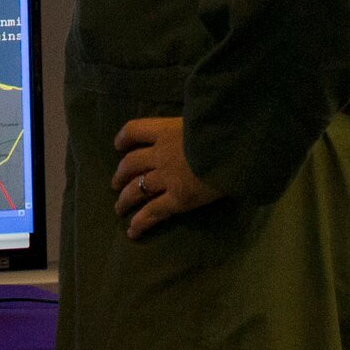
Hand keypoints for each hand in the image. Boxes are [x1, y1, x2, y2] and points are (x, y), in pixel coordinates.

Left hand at [110, 116, 223, 238]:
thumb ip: (187, 126)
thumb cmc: (222, 129)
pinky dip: (140, 222)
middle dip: (120, 175)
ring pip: (137, 189)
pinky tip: (132, 230)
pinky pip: (153, 212)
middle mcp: (160, 154)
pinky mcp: (177, 199)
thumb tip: (187, 128)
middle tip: (116, 183)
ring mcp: (166, 178)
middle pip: (131, 164)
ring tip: (119, 208)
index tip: (118, 145)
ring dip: (124, 199)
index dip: (124, 138)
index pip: (135, 130)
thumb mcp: (199, 119)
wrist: (234, 147)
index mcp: (165, 130)